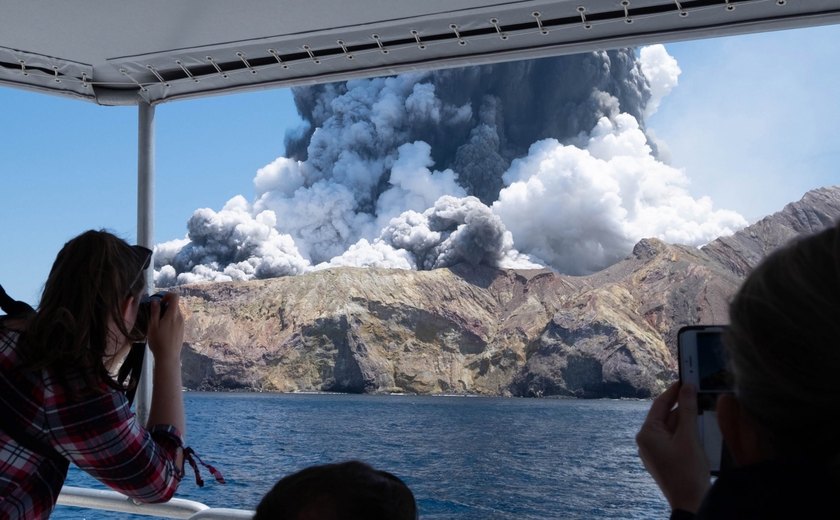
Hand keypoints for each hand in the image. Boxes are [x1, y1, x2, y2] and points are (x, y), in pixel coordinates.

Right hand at [146, 292, 183, 364]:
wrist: (168, 357)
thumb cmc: (158, 341)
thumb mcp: (153, 326)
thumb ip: (155, 312)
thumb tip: (155, 300)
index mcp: (173, 314)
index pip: (175, 297)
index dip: (167, 295)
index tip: (159, 301)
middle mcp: (180, 317)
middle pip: (175, 305)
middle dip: (165, 305)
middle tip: (155, 313)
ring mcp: (182, 324)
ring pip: (176, 313)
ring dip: (167, 313)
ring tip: (158, 323)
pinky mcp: (182, 330)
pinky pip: (177, 320)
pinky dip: (170, 320)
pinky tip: (163, 330)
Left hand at [636, 382, 709, 512]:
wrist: (691, 502)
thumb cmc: (688, 471)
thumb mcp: (689, 436)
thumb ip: (688, 410)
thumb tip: (687, 387)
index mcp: (647, 434)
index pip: (659, 404)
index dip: (673, 391)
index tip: (686, 379)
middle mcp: (646, 442)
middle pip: (665, 416)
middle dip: (682, 406)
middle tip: (699, 392)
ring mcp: (654, 452)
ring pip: (671, 428)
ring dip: (686, 420)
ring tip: (703, 409)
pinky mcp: (664, 460)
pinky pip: (674, 440)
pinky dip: (685, 433)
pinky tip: (700, 429)